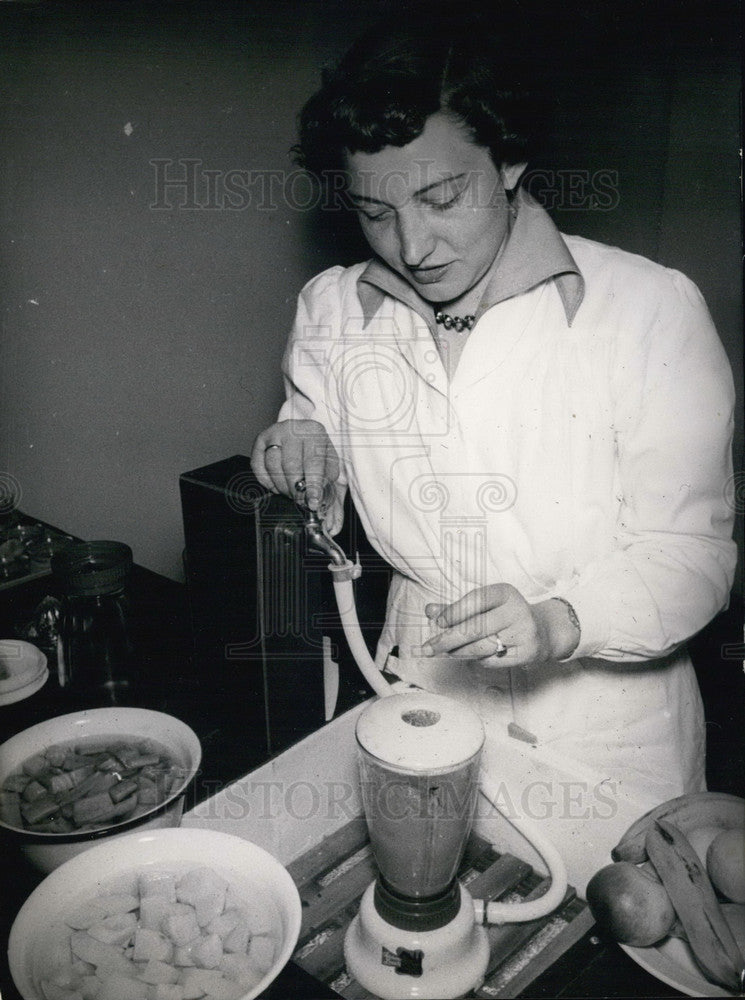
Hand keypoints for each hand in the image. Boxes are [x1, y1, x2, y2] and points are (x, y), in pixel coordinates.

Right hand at [250, 420, 339, 509]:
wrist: (301, 433)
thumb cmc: (315, 449)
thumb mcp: (328, 460)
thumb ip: (326, 477)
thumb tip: (317, 496)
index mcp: (314, 431)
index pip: (313, 462)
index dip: (313, 485)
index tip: (313, 501)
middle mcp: (292, 429)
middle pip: (291, 465)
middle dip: (295, 488)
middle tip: (300, 500)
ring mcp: (274, 433)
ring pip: (273, 465)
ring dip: (282, 486)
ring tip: (290, 492)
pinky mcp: (260, 440)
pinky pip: (258, 466)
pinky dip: (266, 481)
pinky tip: (276, 485)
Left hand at [419, 583, 579, 667]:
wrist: (544, 631)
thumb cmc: (505, 616)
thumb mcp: (485, 606)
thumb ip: (457, 609)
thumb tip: (429, 610)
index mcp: (505, 593)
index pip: (476, 600)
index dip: (454, 612)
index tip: (437, 622)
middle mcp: (517, 610)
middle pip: (475, 627)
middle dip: (447, 639)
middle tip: (428, 648)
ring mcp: (524, 632)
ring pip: (482, 646)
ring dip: (457, 652)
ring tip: (444, 653)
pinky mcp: (526, 652)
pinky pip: (492, 660)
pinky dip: (476, 659)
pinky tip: (470, 656)